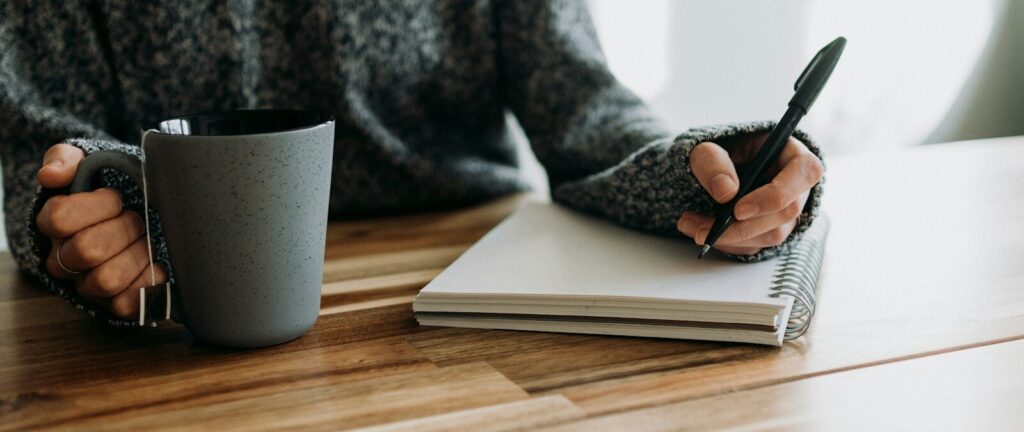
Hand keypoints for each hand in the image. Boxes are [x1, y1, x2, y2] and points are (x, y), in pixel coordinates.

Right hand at [35, 143, 167, 318]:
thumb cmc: (109, 189)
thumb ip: (65, 159)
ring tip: (147, 240)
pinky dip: (148, 283)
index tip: (117, 197)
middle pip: (86, 250)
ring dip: (137, 255)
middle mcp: (64, 259)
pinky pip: (126, 304)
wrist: (136, 213)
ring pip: (106, 280)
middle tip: (138, 218)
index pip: (60, 218)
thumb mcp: (86, 163)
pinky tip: (158, 265)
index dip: (96, 205)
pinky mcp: (114, 302)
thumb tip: (51, 175)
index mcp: (53, 224)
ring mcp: (87, 283)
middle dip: (124, 228)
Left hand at [677, 134, 822, 255]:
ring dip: (730, 237)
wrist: (709, 168)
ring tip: (690, 226)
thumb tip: (726, 191)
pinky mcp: (771, 229)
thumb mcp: (705, 147)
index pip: (805, 172)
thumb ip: (712, 162)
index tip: (738, 210)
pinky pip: (756, 245)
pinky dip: (727, 243)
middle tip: (703, 230)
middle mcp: (796, 185)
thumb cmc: (716, 151)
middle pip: (786, 212)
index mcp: (792, 154)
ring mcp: (786, 211)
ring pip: (771, 235)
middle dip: (742, 226)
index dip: (775, 195)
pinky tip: (701, 231)